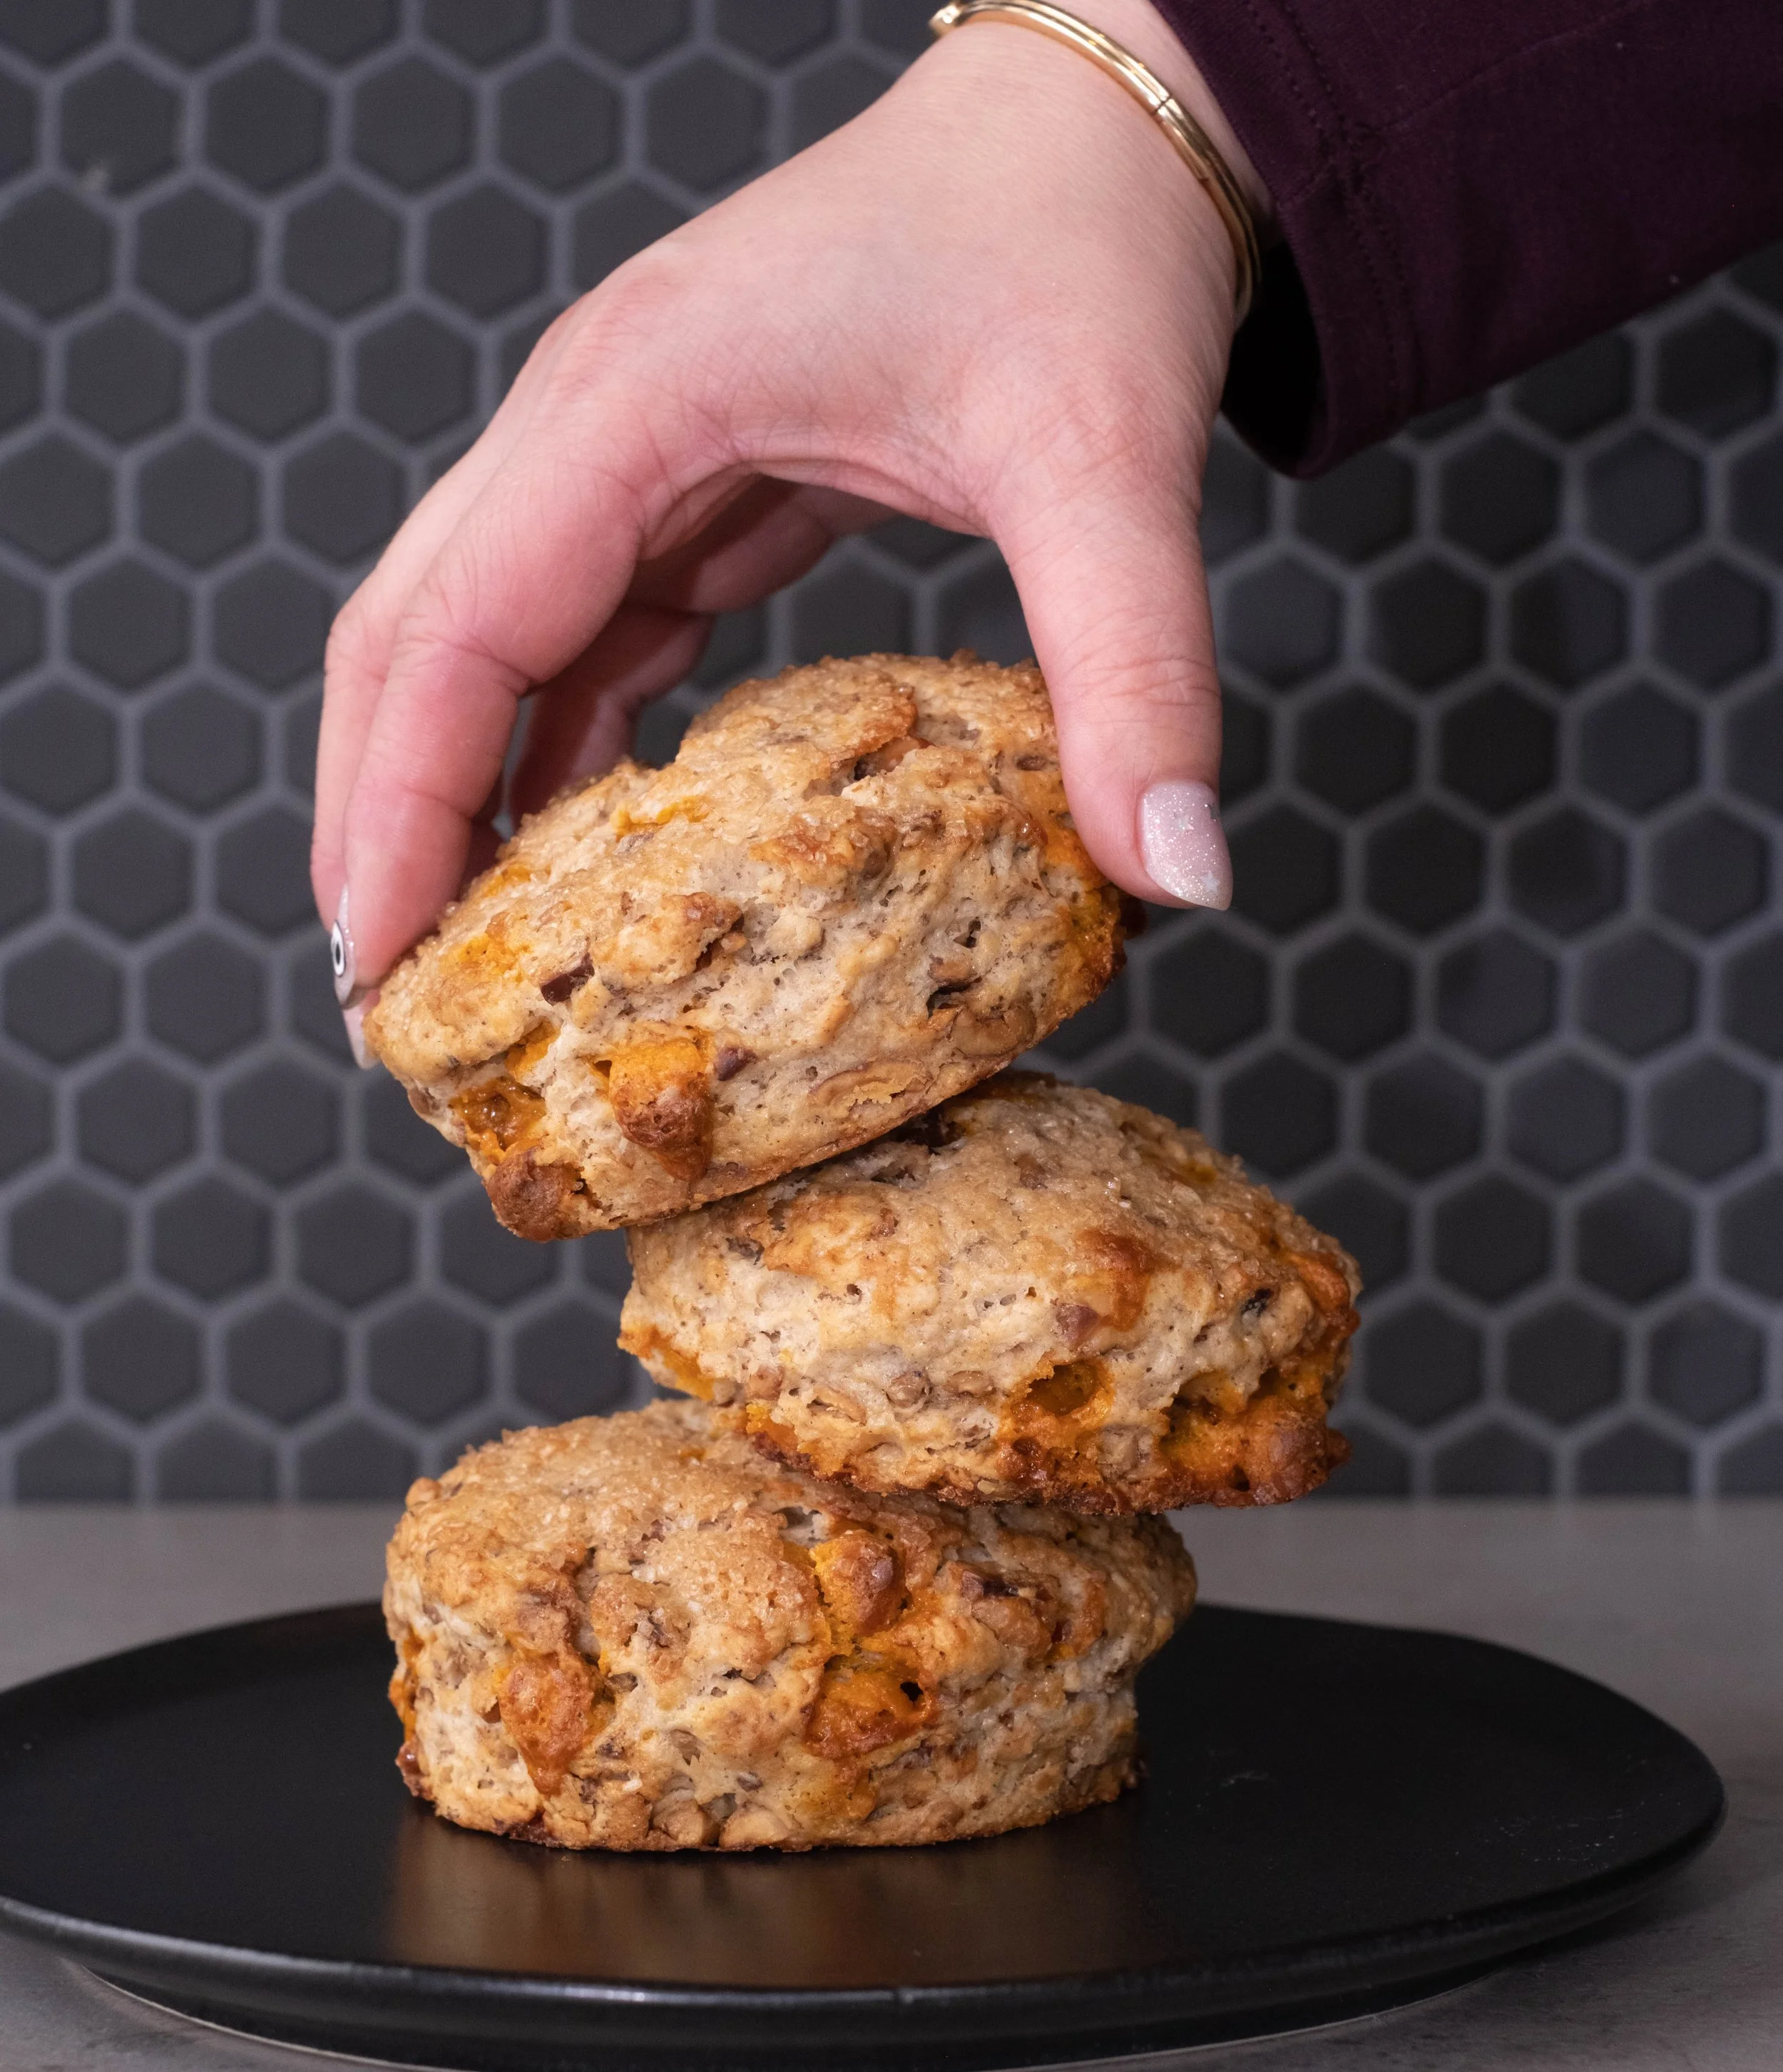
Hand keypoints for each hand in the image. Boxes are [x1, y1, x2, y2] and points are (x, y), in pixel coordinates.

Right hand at [312, 1, 1266, 1006]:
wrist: (1096, 127)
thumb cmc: (1075, 241)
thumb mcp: (1109, 463)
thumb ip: (1136, 671)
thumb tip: (1175, 870)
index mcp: (639, 399)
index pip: (456, 627)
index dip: (399, 805)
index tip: (377, 960)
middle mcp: (594, 422)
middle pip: (413, 637)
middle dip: (383, 818)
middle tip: (388, 1005)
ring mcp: (627, 455)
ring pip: (476, 645)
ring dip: (453, 797)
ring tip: (462, 966)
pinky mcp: (681, 488)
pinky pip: (578, 641)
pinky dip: (554, 754)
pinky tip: (578, 864)